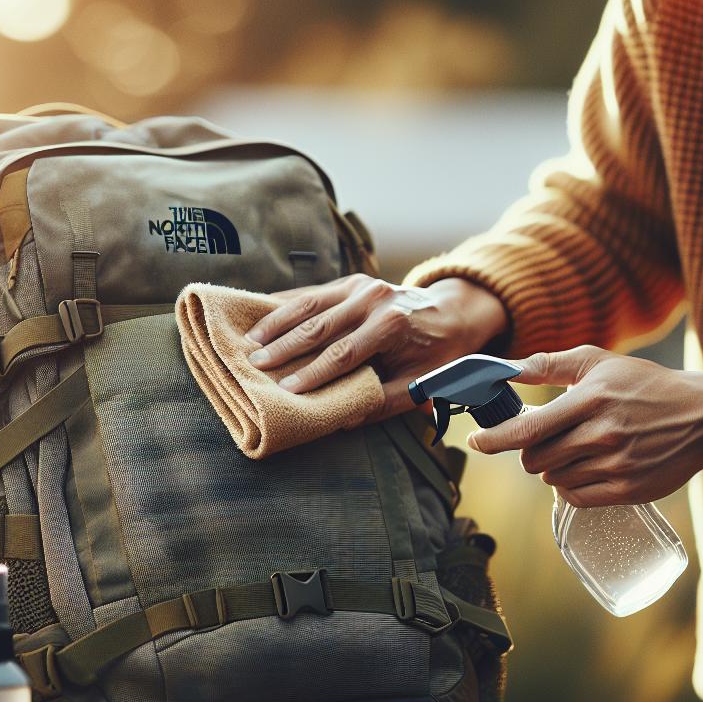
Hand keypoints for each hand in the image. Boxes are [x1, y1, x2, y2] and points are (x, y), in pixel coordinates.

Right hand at [246, 275, 508, 422]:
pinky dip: (285, 304)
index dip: (313, 373)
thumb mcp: (420, 383)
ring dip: (277, 323)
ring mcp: (361, 286)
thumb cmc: (436, 354)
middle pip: (320, 326)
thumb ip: (383, 401)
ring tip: (249, 342)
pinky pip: (313, 293)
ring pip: (310, 304)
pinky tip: (261, 315)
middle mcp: (374, 299)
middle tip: (255, 365)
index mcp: (392, 325)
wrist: (453, 313)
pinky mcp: (352, 281)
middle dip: (285, 347)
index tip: (286, 390)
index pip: (344, 353)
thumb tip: (342, 420)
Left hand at [465, 346, 702, 506]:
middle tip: (549, 439)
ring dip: (554, 467)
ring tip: (578, 449)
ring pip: (554, 479)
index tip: (476, 441)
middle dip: (532, 451)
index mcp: (592, 399)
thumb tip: (507, 368)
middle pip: (536, 459)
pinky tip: (586, 468)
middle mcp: (603, 434)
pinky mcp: (628, 490)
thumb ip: (549, 364)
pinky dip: (571, 486)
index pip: (529, 429)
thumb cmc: (645, 385)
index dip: (495, 439)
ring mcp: (617, 465)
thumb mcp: (599, 362)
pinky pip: (576, 497)